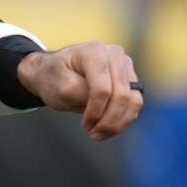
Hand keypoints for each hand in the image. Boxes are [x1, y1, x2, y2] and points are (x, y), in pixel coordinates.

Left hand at [17, 41, 142, 141]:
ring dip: (118, 123)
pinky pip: (134, 104)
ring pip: (134, 101)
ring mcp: (125, 65)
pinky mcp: (130, 79)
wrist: (52, 72)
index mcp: (93, 52)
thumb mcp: (59, 87)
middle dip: (109, 121)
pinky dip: (122, 119)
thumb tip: (107, 104)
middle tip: (93, 134)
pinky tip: (106, 127)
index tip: (84, 125)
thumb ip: (81, 93)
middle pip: (122, 96)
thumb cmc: (53, 77)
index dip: (96, 111)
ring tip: (99, 134)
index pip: (103, 88)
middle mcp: (114, 54)